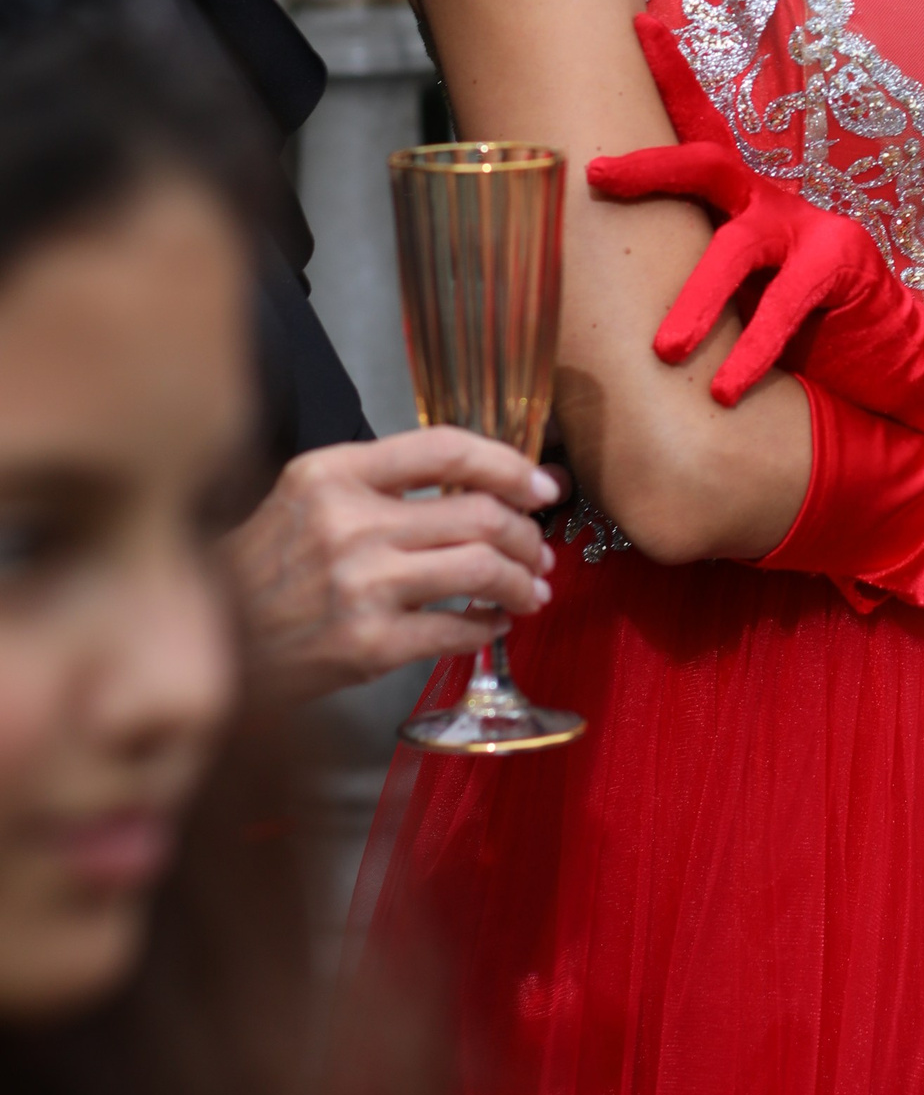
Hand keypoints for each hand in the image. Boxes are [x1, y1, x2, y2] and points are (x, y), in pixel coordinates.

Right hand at [224, 431, 562, 702]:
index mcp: (335, 474)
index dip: (509, 464)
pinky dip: (490, 627)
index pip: (447, 449)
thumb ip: (382, 484)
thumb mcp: (307, 498)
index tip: (540, 485)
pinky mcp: (369, 646)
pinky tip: (492, 625)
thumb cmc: (265, 570)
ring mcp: (361, 586)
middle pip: (481, 513)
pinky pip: (459, 629)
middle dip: (528, 534)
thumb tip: (479, 487)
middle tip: (539, 550)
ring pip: (483, 568)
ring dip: (522, 582)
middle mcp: (349, 523)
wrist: (212, 643)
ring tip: (530, 590)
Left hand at [587, 12, 876, 405]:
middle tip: (598, 174)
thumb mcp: (742, 296)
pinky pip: (785, 308)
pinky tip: (723, 390)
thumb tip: (607, 295)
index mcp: (746, 200)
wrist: (900, 357)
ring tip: (665, 349)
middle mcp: (773, 202)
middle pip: (708, 161)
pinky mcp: (840, 270)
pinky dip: (751, 350)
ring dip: (695, 298)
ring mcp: (810, 231)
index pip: (702, 128)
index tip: (638, 22)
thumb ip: (696, 281)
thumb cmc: (804, 329)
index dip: (671, 75)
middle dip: (651, 165)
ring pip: (737, 249)